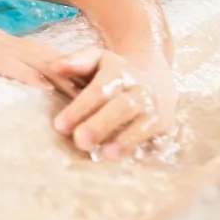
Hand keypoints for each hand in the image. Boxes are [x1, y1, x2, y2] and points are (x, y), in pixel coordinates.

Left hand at [49, 48, 176, 160]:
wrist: (155, 74)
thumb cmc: (116, 71)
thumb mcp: (98, 59)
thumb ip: (77, 62)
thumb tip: (54, 67)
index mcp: (119, 73)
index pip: (98, 90)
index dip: (80, 108)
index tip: (60, 126)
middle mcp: (140, 90)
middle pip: (122, 107)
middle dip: (101, 124)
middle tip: (80, 141)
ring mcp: (155, 108)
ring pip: (143, 124)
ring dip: (125, 140)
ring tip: (105, 154)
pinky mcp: (165, 125)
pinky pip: (156, 138)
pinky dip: (143, 149)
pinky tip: (127, 160)